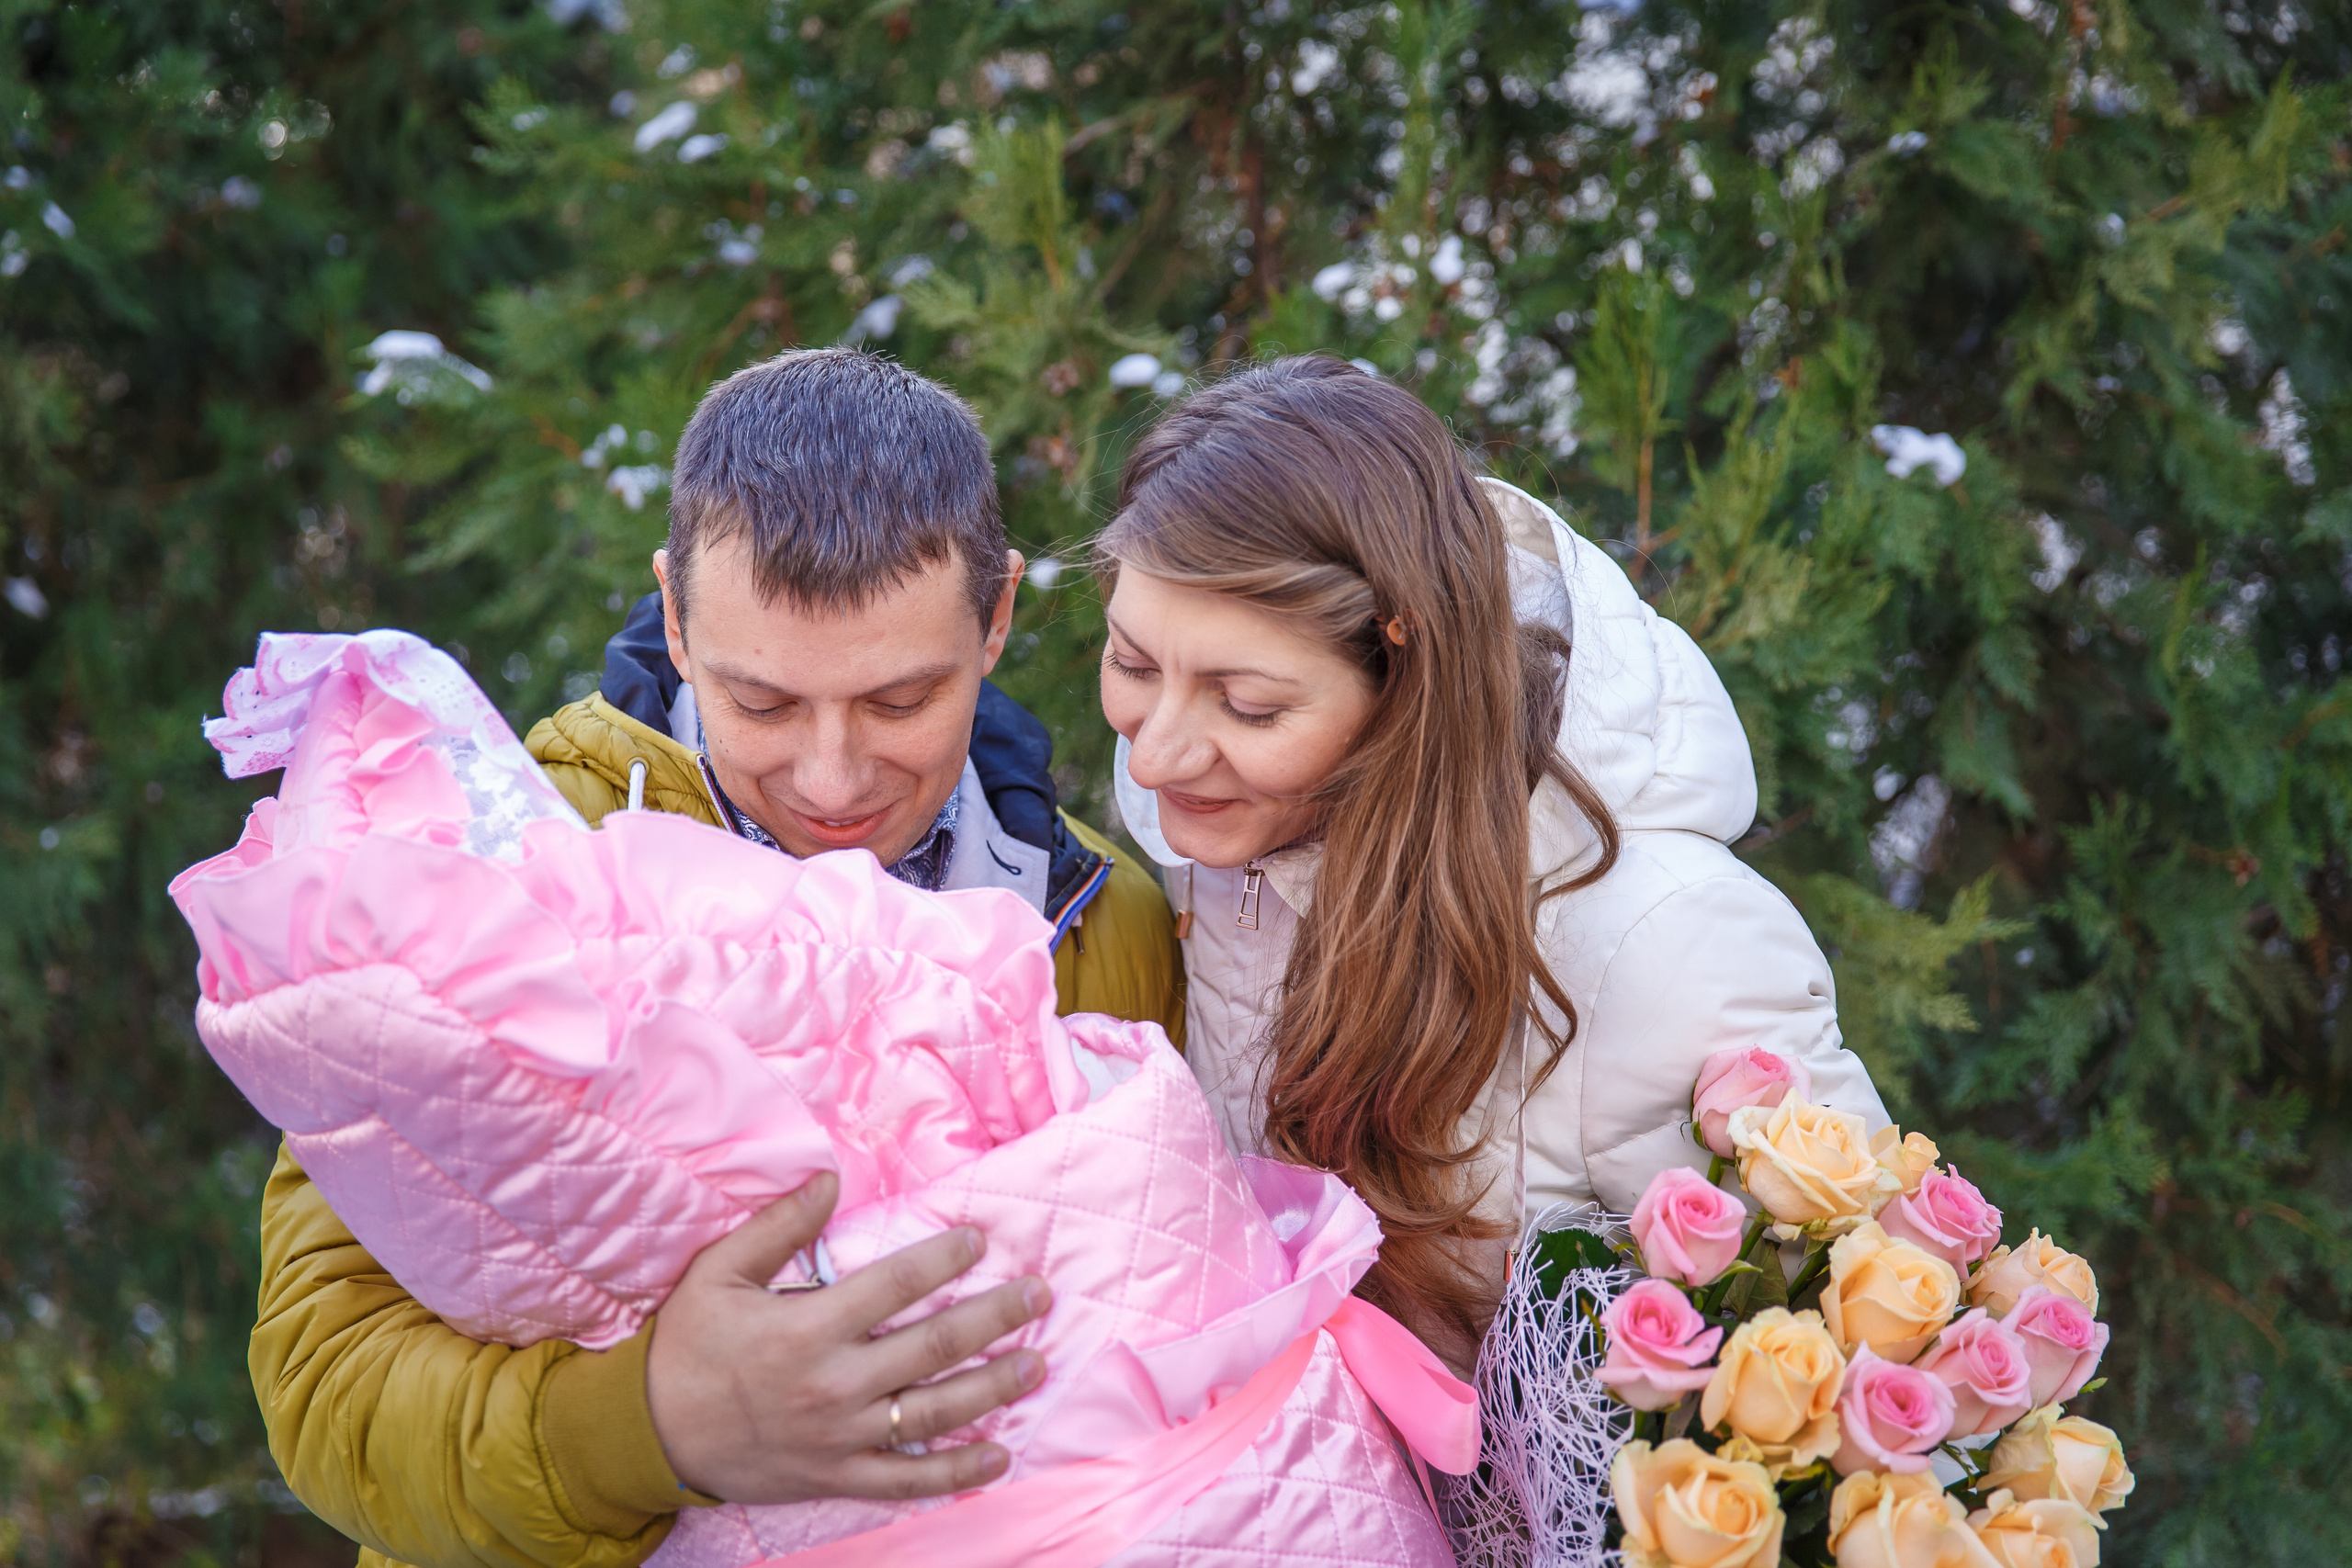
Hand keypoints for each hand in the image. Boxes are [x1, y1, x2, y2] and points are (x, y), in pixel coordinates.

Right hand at [645, 1172, 1051, 1503]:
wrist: (650, 1435)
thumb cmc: (686, 1346)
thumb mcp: (718, 1273)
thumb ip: (778, 1225)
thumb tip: (829, 1179)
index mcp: (806, 1329)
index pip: (894, 1286)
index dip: (943, 1260)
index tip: (979, 1239)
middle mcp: (832, 1385)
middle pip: (933, 1348)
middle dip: (995, 1317)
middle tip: (1038, 1295)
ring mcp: (840, 1438)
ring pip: (935, 1413)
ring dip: (993, 1387)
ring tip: (1036, 1362)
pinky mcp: (838, 1477)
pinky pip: (908, 1480)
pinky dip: (957, 1472)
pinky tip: (999, 1454)